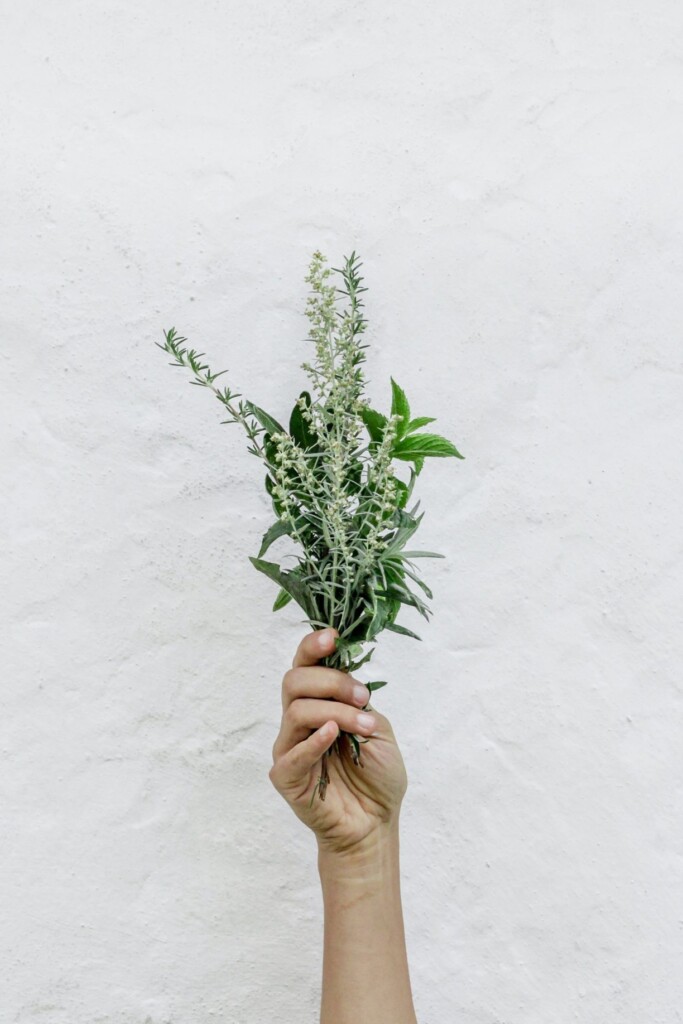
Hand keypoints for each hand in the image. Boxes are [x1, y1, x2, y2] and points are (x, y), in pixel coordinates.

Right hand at [269, 627, 407, 855]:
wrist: (376, 823)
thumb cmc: (376, 777)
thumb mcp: (377, 728)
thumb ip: (358, 702)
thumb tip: (347, 678)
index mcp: (319, 703)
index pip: (304, 665)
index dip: (313, 646)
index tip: (333, 637)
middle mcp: (298, 721)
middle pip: (294, 681)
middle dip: (332, 681)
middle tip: (362, 697)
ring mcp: (289, 748)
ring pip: (297, 711)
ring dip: (336, 712)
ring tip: (364, 727)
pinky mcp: (285, 776)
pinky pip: (292, 753)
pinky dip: (314, 741)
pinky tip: (333, 735)